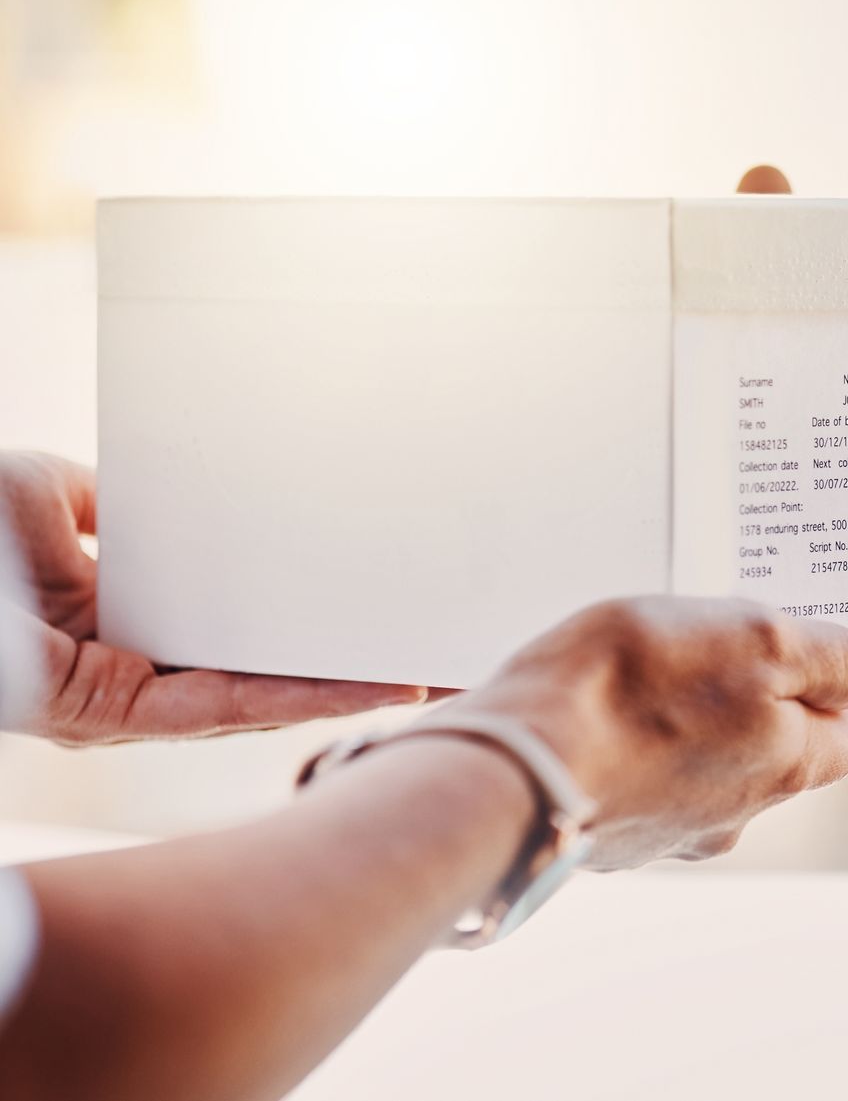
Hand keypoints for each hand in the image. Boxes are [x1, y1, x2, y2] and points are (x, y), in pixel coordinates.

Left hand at [0, 451, 426, 743]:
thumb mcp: (50, 494)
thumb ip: (112, 507)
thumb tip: (163, 498)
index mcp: (114, 628)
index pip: (234, 636)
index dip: (308, 629)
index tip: (374, 609)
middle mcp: (127, 677)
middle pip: (264, 678)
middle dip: (353, 671)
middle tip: (436, 655)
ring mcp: (124, 703)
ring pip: (261, 701)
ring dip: (353, 693)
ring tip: (432, 676)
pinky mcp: (115, 714)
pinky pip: (226, 708)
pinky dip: (308, 698)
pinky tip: (375, 687)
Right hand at [450, 595, 847, 866]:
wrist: (509, 764)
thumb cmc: (631, 690)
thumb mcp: (757, 640)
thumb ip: (826, 659)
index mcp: (786, 768)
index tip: (831, 646)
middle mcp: (735, 814)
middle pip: (779, 748)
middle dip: (766, 691)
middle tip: (730, 638)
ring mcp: (667, 830)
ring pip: (707, 762)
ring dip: (694, 714)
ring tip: (654, 661)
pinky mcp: (606, 829)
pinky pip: (641, 776)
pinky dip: (636, 738)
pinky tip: (603, 703)